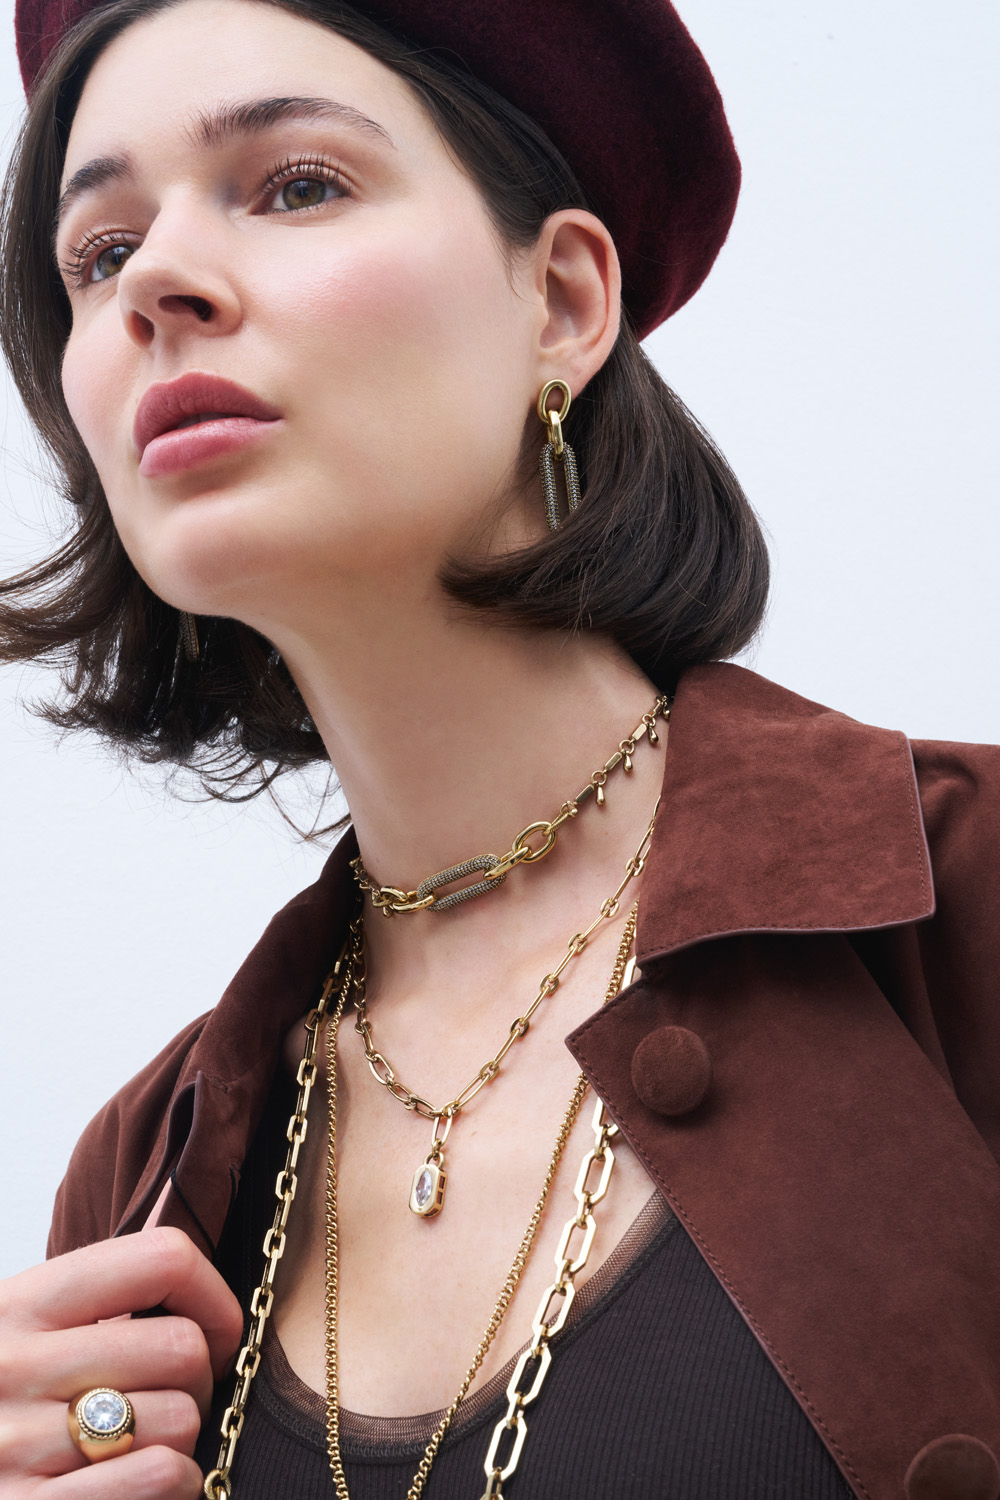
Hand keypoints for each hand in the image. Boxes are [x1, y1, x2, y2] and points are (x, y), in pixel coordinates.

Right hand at [0, 1227, 242, 1496]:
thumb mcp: (19, 1334)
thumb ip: (92, 1301)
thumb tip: (182, 1241)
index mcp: (17, 1306)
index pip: (161, 1257)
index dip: (213, 1295)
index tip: (214, 1331)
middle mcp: (12, 1369)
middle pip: (181, 1347)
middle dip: (199, 1380)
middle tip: (174, 1400)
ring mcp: (14, 1447)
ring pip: (178, 1420)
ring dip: (182, 1441)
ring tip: (145, 1447)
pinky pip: (157, 1479)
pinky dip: (173, 1486)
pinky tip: (138, 1488)